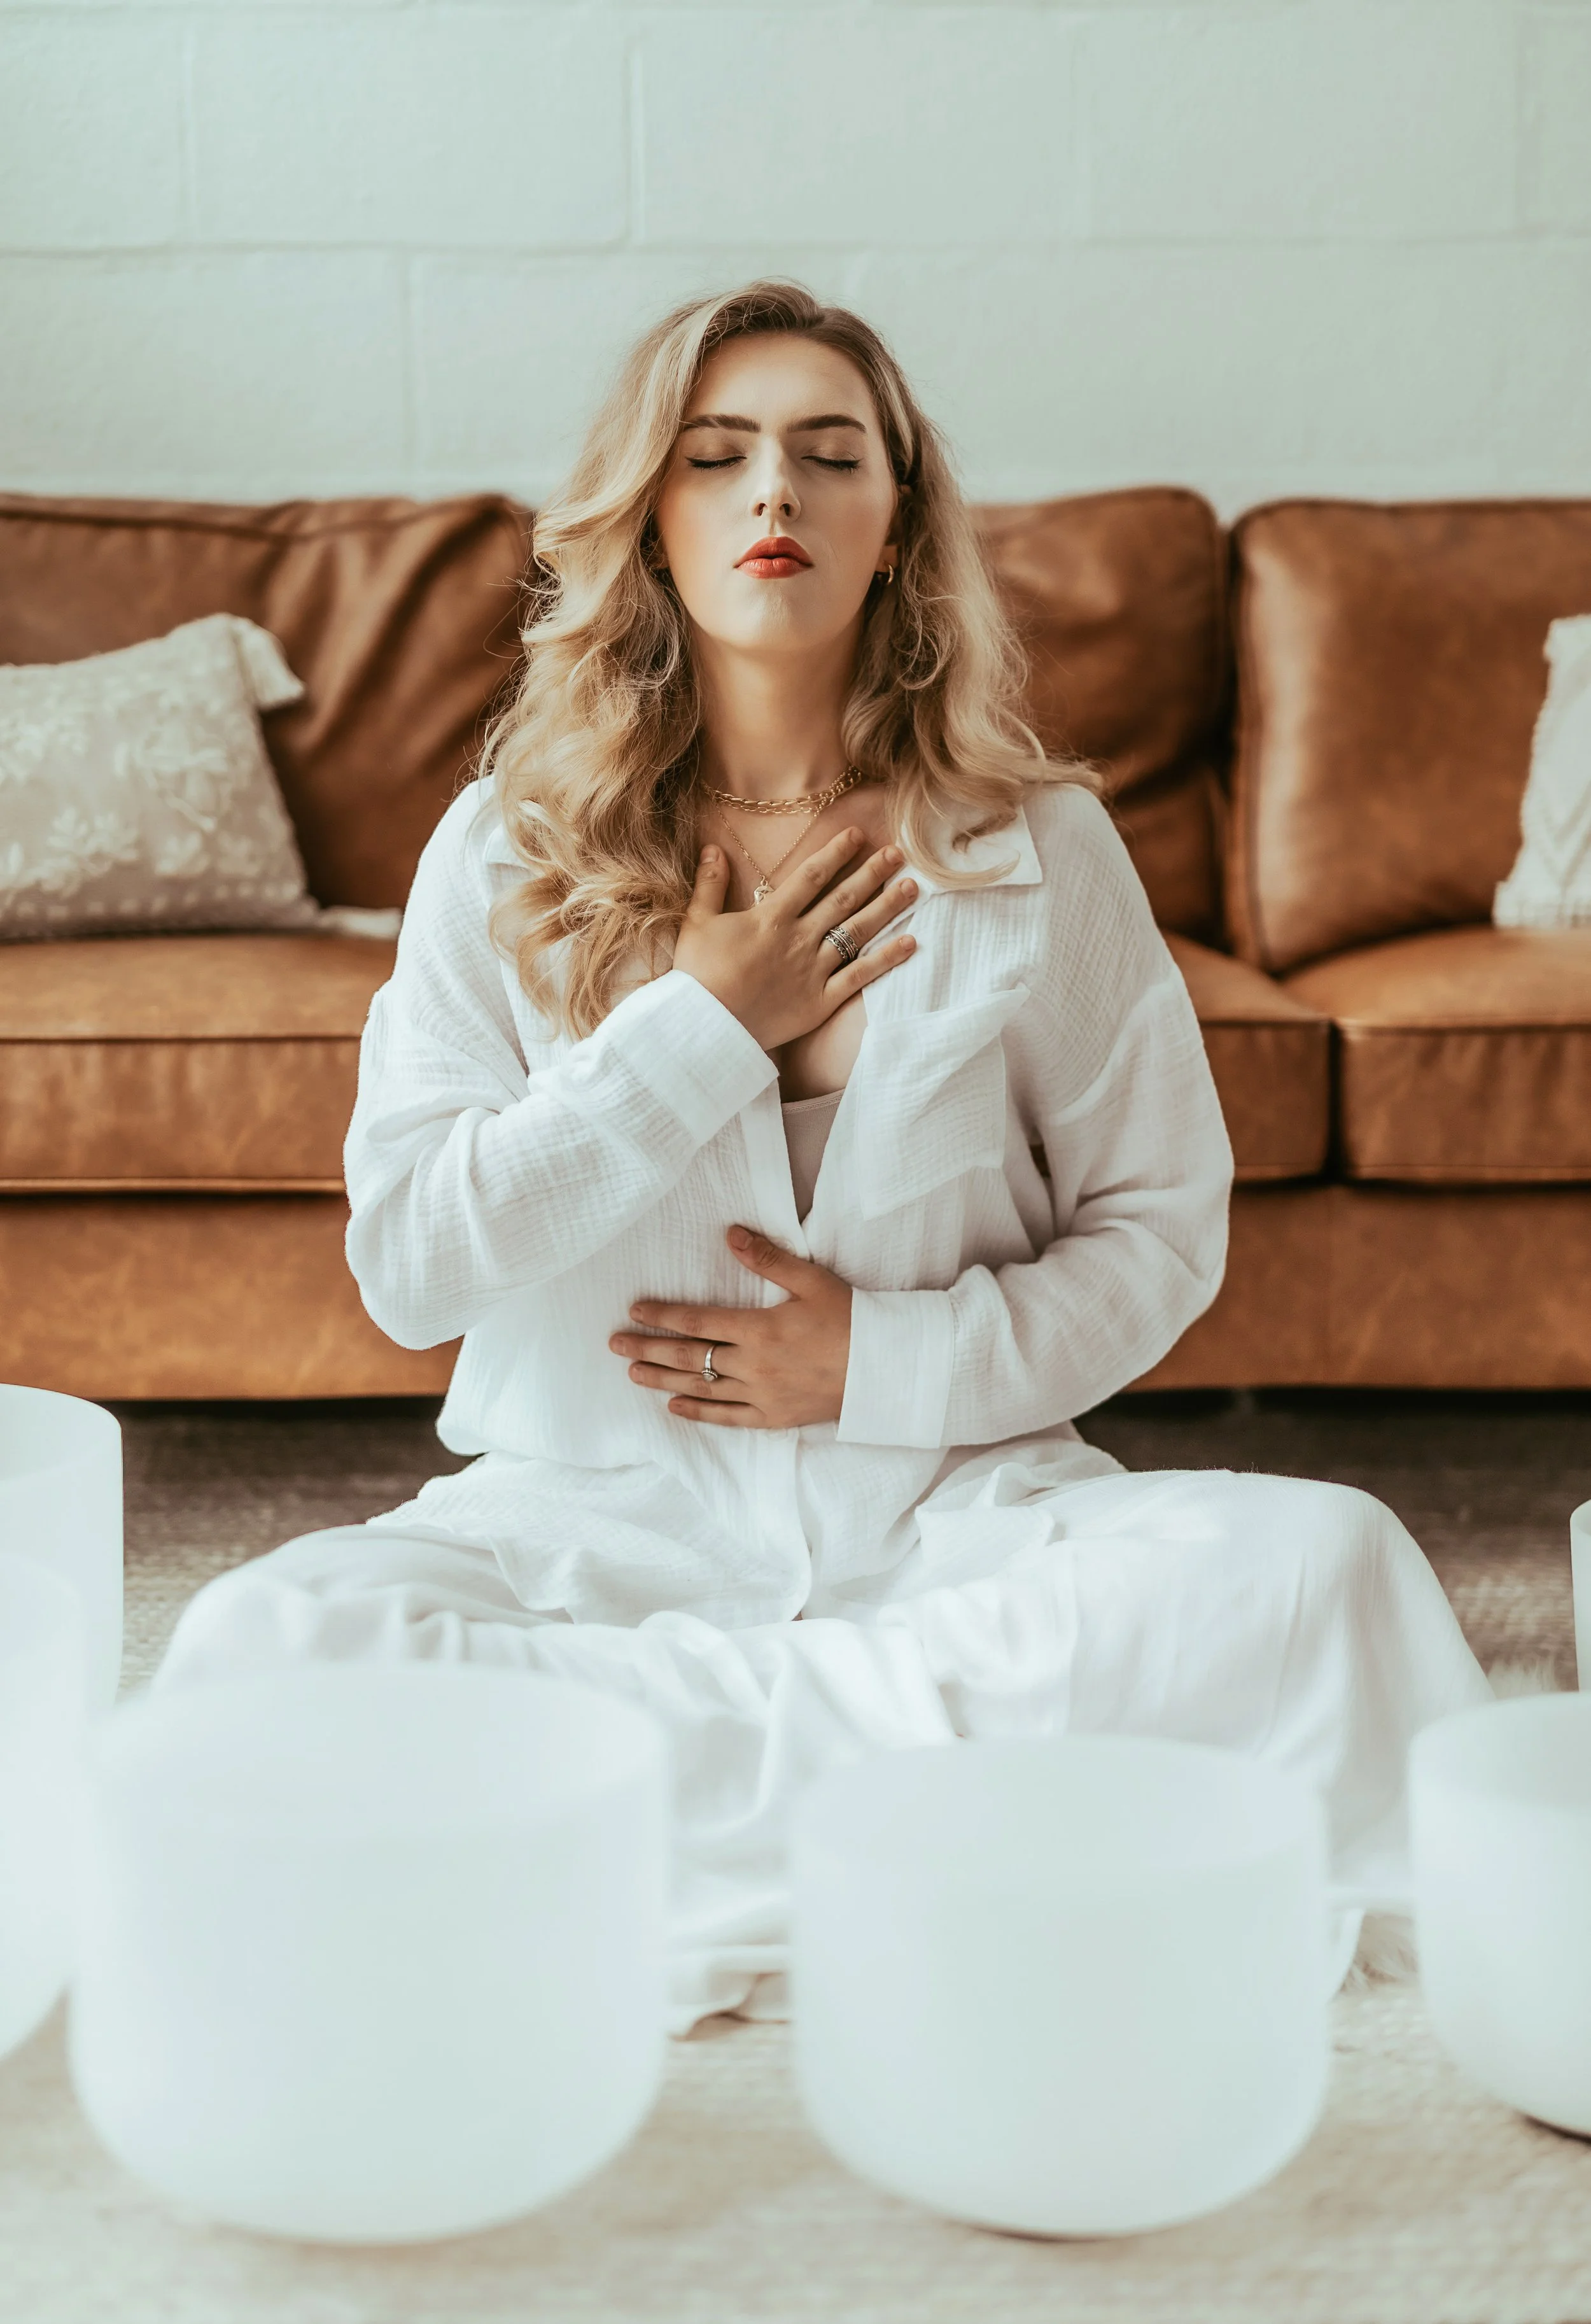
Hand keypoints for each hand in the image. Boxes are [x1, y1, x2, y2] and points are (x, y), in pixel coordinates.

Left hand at [609, 1226, 853, 1429]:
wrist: (884, 1368)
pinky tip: (674, 1406)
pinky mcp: (773, 1417)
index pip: (697, 1321)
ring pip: (702, 1387)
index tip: (635, 1310)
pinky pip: (727, 1418)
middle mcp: (753, 1366)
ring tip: (633, 1372)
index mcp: (759, 1329)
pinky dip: (699, 1412)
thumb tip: (730, 1234)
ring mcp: (761, 1396)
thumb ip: (767, 1259)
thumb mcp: (811, 1280)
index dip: (663, 1315)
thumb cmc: (851, 1318)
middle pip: (690, 1356)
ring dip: (663, 1379)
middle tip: (615, 1343)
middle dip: (649, 1348)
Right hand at [673, 827, 916, 1053]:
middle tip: (898, 853)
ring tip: (912, 887)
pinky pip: (860, 977)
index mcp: (771, 917)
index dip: (836, 852)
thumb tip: (714, 848)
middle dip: (872, 873)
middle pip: (843, 898)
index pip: (811, 876)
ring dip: (887, 907)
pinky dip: (886, 959)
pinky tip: (910, 942)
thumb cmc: (697, 975)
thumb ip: (710, 884)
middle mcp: (799, 938)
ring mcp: (813, 970)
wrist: (705, 1027)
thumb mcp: (697, 922)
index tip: (858, 834)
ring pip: (857, 932)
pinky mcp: (820, 1001)